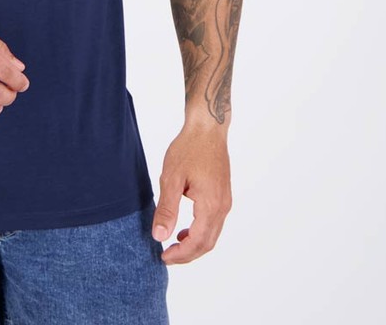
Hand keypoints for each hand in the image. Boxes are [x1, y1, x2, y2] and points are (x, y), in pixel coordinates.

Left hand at [150, 121, 231, 263]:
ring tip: (174, 245)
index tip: (163, 257)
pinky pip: (214, 223)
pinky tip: (185, 229)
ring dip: (195, 244)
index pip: (197, 242)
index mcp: (210, 204)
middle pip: (208, 243)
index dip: (181, 254)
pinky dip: (200, 232)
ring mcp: (225, 202)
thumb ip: (167, 209)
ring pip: (213, 235)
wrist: (207, 128)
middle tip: (167, 256)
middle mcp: (222, 207)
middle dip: (188, 254)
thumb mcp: (171, 178)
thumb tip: (159, 236)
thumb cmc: (188, 149)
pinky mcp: (223, 196)